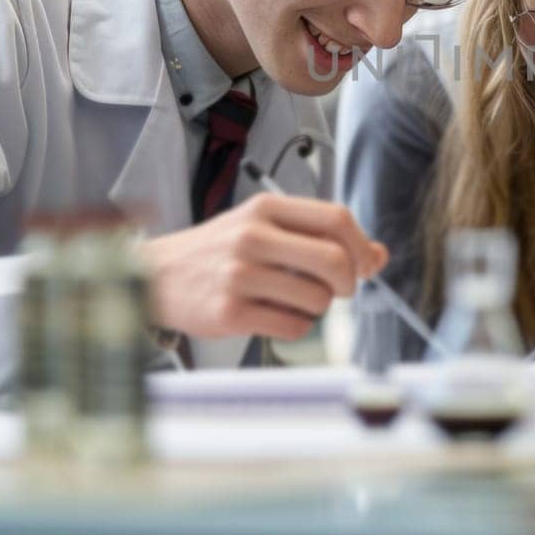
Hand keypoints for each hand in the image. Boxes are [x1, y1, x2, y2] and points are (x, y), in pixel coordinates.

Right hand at [138, 192, 387, 339]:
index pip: (336, 218)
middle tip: (338, 290)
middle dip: (348, 283)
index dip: (362, 245)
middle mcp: (252, 236)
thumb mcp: (265, 228)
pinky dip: (297, 326)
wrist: (157, 276)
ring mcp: (239, 275)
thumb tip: (378, 256)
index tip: (364, 265)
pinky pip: (293, 327)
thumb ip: (319, 237)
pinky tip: (276, 315)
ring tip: (296, 301)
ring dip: (319, 308)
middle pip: (334, 260)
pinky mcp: (230, 313)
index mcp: (265, 208)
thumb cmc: (219, 251)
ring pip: (317, 299)